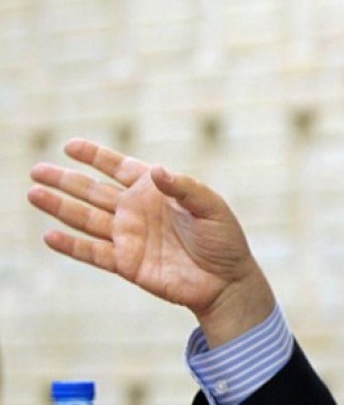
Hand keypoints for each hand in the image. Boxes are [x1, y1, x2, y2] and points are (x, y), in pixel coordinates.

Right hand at [27, 139, 273, 346]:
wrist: (226, 281)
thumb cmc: (223, 239)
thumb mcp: (211, 207)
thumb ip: (184, 187)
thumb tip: (156, 171)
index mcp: (156, 191)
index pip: (119, 167)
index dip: (95, 156)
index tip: (69, 145)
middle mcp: (136, 211)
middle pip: (93, 191)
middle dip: (65, 180)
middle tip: (37, 169)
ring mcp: (129, 237)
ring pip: (86, 219)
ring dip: (60, 207)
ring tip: (33, 193)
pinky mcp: (127, 264)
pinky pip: (94, 253)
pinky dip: (72, 246)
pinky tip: (50, 235)